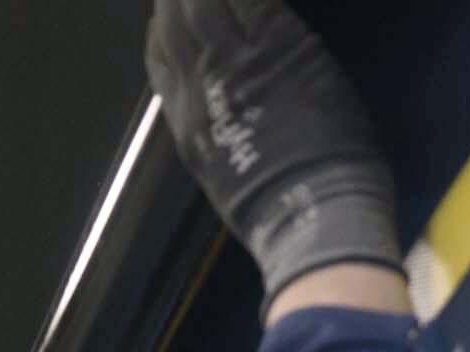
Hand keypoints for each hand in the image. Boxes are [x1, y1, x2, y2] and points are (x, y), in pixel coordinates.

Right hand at [145, 0, 398, 305]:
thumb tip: (225, 119)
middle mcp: (202, 88)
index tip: (163, 14)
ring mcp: (238, 65)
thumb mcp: (226, 178)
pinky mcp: (279, 48)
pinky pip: (254, 1)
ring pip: (204, 5)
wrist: (309, 212)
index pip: (160, 61)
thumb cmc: (278, 212)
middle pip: (174, 25)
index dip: (160, 31)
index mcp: (188, 124)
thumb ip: (217, 137)